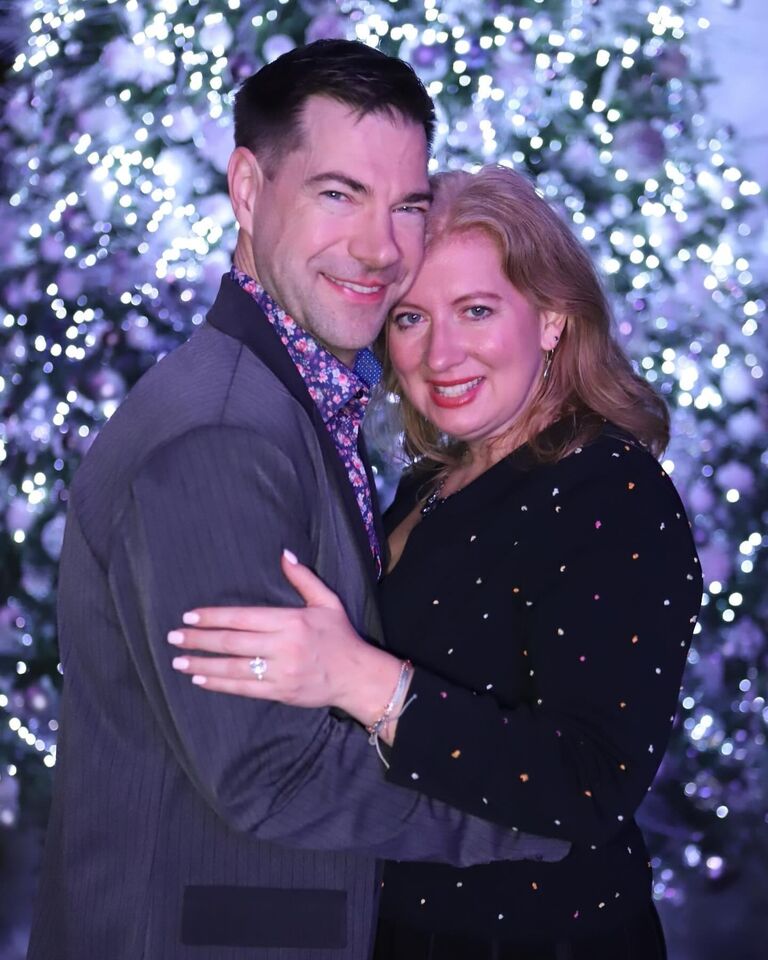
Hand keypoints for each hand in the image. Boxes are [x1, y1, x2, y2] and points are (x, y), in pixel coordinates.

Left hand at [169, 550, 400, 724]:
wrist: (357, 676)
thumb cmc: (340, 636)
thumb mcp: (327, 602)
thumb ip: (303, 578)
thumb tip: (284, 554)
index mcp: (291, 621)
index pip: (243, 617)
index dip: (213, 616)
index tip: (190, 616)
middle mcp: (283, 646)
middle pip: (232, 642)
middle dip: (199, 639)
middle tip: (174, 637)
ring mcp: (280, 672)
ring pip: (233, 667)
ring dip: (202, 664)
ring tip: (178, 661)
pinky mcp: (280, 692)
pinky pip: (243, 688)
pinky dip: (219, 684)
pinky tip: (200, 679)